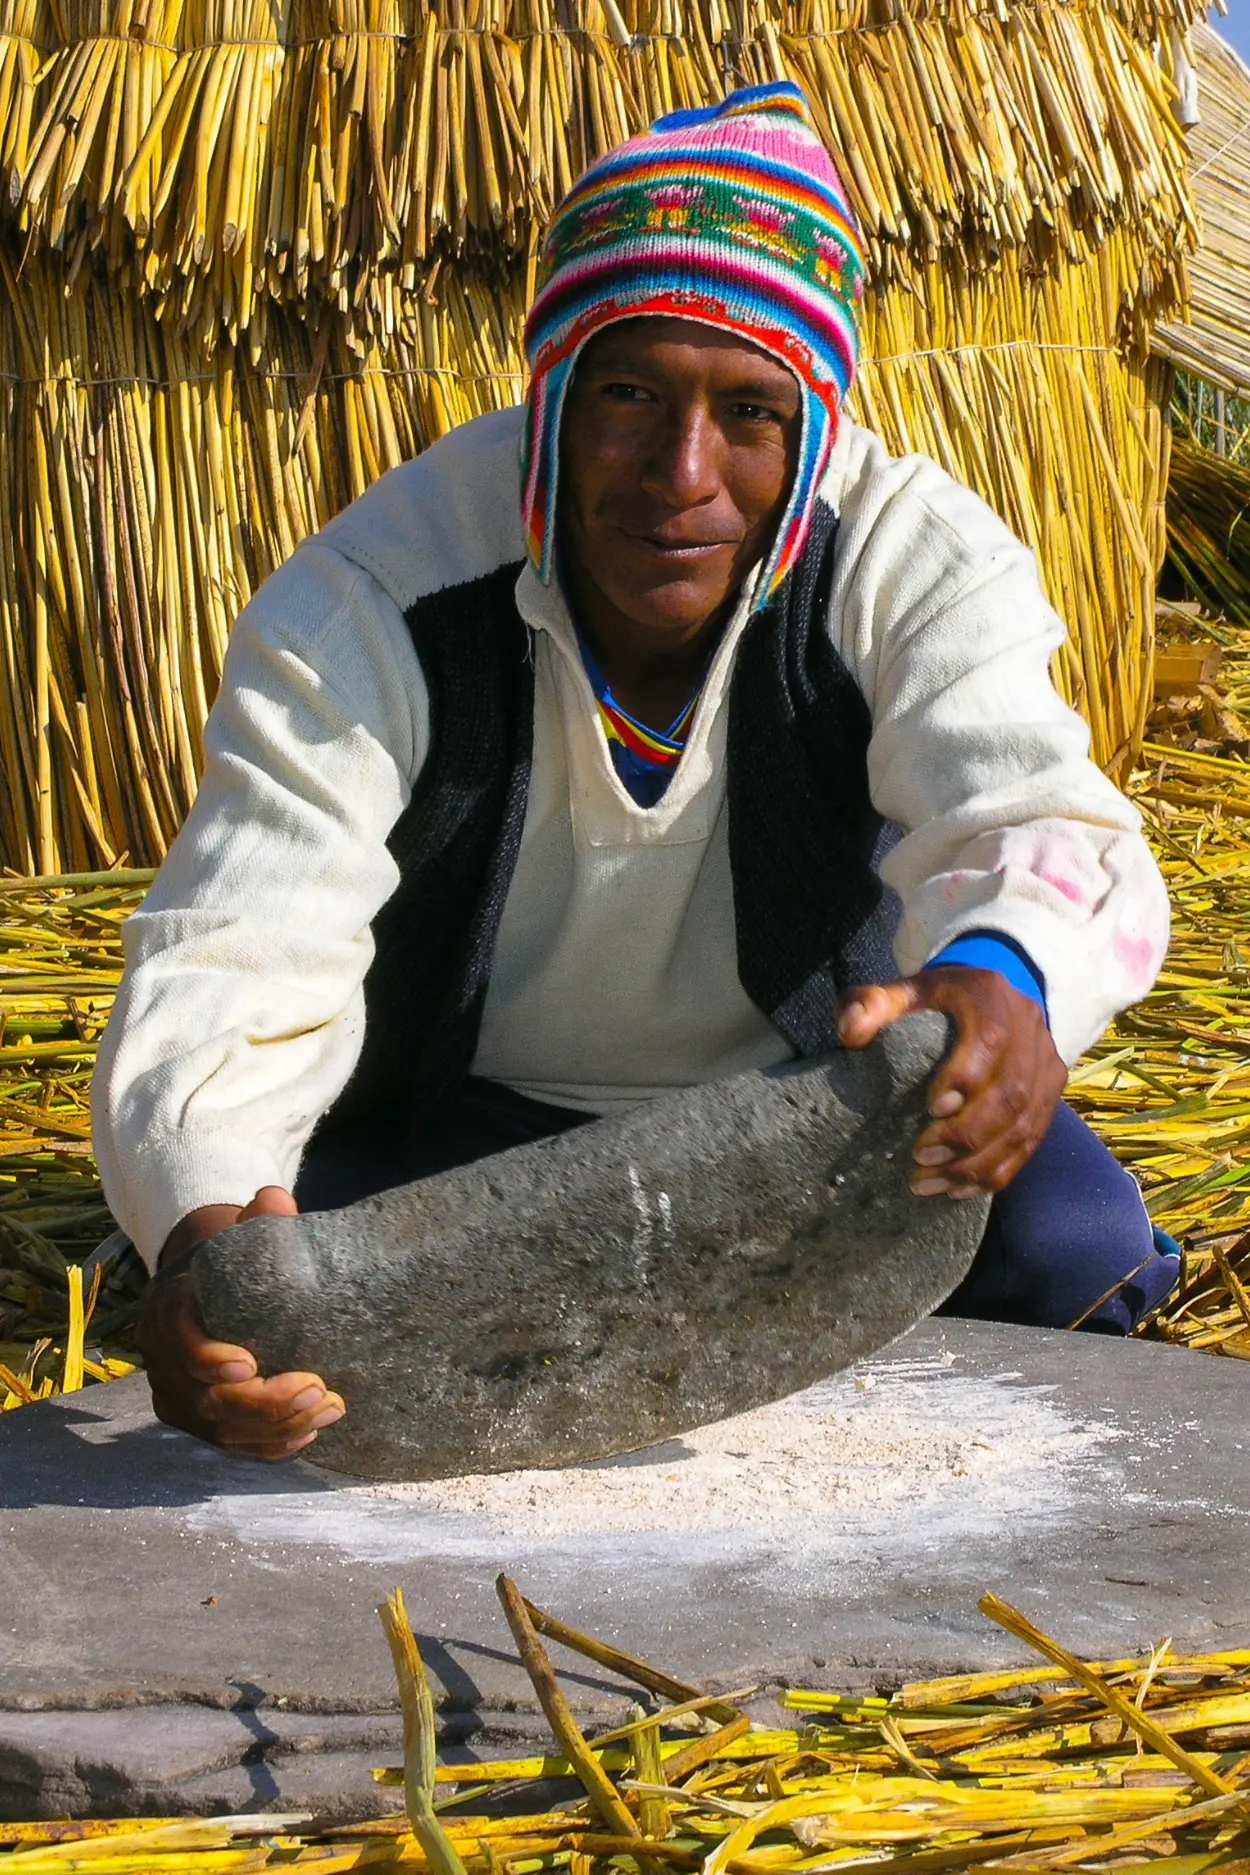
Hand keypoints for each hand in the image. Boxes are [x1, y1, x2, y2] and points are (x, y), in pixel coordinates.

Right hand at [138, 1186, 345, 1459]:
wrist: (203, 1287)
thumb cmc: (229, 1260)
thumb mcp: (238, 1234)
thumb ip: (259, 1218)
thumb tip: (276, 1200)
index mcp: (168, 1310)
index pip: (178, 1344)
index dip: (208, 1359)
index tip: (249, 1363)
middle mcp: (164, 1361)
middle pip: (205, 1399)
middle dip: (263, 1401)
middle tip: (317, 1388)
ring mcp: (178, 1397)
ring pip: (220, 1430)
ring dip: (277, 1427)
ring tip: (329, 1409)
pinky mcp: (198, 1421)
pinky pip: (230, 1445)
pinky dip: (267, 1447)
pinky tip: (307, 1436)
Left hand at [838, 966, 1065, 1197]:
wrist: (996, 996)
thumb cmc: (940, 998)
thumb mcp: (905, 990)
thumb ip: (872, 1004)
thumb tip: (851, 1032)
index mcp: (991, 999)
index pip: (990, 1041)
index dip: (965, 1078)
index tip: (930, 1109)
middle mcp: (1029, 1031)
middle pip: (1010, 1093)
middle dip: (966, 1134)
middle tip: (921, 1156)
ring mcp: (1046, 1066)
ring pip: (1024, 1126)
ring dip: (978, 1163)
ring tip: (931, 1181)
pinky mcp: (1051, 1096)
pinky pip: (1032, 1142)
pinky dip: (998, 1172)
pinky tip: (960, 1189)